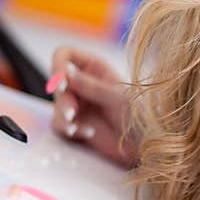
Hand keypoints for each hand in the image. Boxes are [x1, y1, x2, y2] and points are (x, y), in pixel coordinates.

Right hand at [48, 46, 138, 169]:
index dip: (58, 66)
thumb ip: (90, 85)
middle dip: (63, 99)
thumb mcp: (116, 97)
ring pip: (56, 105)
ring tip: (75, 126)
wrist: (144, 144)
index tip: (61, 82)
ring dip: (62, 115)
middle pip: (56, 83)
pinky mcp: (75, 124)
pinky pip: (60, 125)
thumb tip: (66, 73)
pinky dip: (70, 130)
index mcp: (93, 67)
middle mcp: (82, 83)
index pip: (65, 55)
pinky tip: (89, 133)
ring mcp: (78, 104)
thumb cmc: (138, 115)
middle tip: (72, 113)